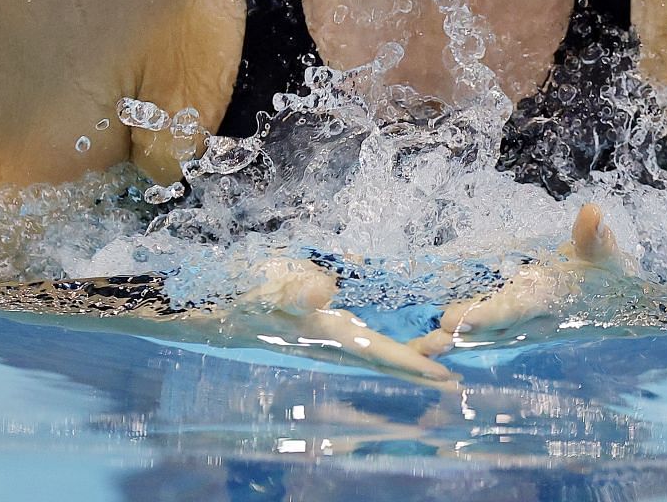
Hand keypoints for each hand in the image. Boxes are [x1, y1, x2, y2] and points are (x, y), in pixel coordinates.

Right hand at [227, 257, 457, 383]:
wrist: (214, 304)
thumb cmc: (245, 295)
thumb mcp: (270, 286)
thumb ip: (297, 290)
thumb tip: (325, 288)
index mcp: (328, 333)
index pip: (378, 352)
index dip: (413, 364)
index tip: (445, 377)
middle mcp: (332, 338)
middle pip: (384, 358)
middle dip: (418, 367)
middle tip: (453, 379)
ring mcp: (325, 332)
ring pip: (374, 349)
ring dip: (404, 355)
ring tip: (434, 356)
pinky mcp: (318, 323)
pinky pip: (359, 335)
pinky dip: (382, 341)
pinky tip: (392, 334)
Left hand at [411, 202, 637, 357]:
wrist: (615, 304)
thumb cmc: (604, 272)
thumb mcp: (602, 252)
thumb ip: (592, 236)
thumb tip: (593, 212)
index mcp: (547, 299)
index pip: (515, 309)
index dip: (488, 316)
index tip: (460, 320)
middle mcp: (531, 319)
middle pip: (489, 331)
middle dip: (458, 336)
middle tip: (427, 343)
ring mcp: (521, 326)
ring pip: (481, 337)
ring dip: (452, 344)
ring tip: (418, 350)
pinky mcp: (513, 325)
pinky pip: (482, 335)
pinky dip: (458, 340)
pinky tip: (428, 346)